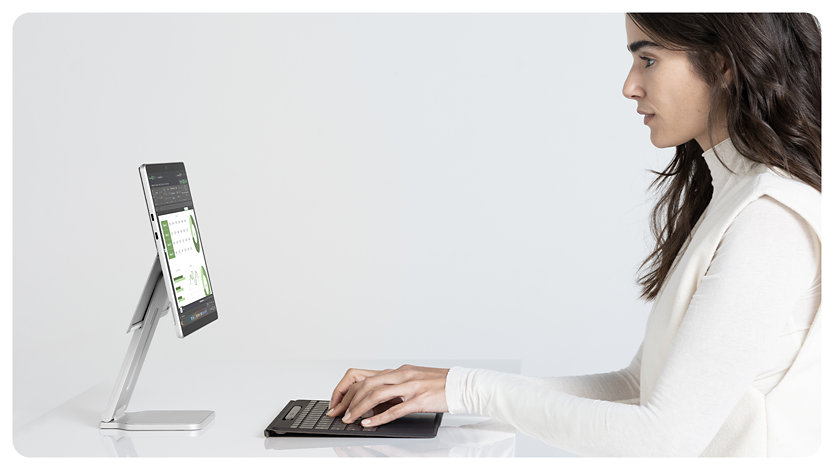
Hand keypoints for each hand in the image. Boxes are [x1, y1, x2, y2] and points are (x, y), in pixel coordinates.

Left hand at [325, 364, 449, 426]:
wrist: (462, 385)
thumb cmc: (440, 384)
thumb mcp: (414, 379)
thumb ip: (396, 385)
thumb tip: (377, 398)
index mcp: (399, 371)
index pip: (365, 377)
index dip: (348, 390)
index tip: (338, 403)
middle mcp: (402, 375)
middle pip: (366, 384)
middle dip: (349, 400)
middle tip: (339, 414)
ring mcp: (410, 386)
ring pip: (377, 394)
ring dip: (360, 408)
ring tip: (350, 419)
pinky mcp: (419, 399)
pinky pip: (395, 409)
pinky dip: (379, 417)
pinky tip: (369, 423)